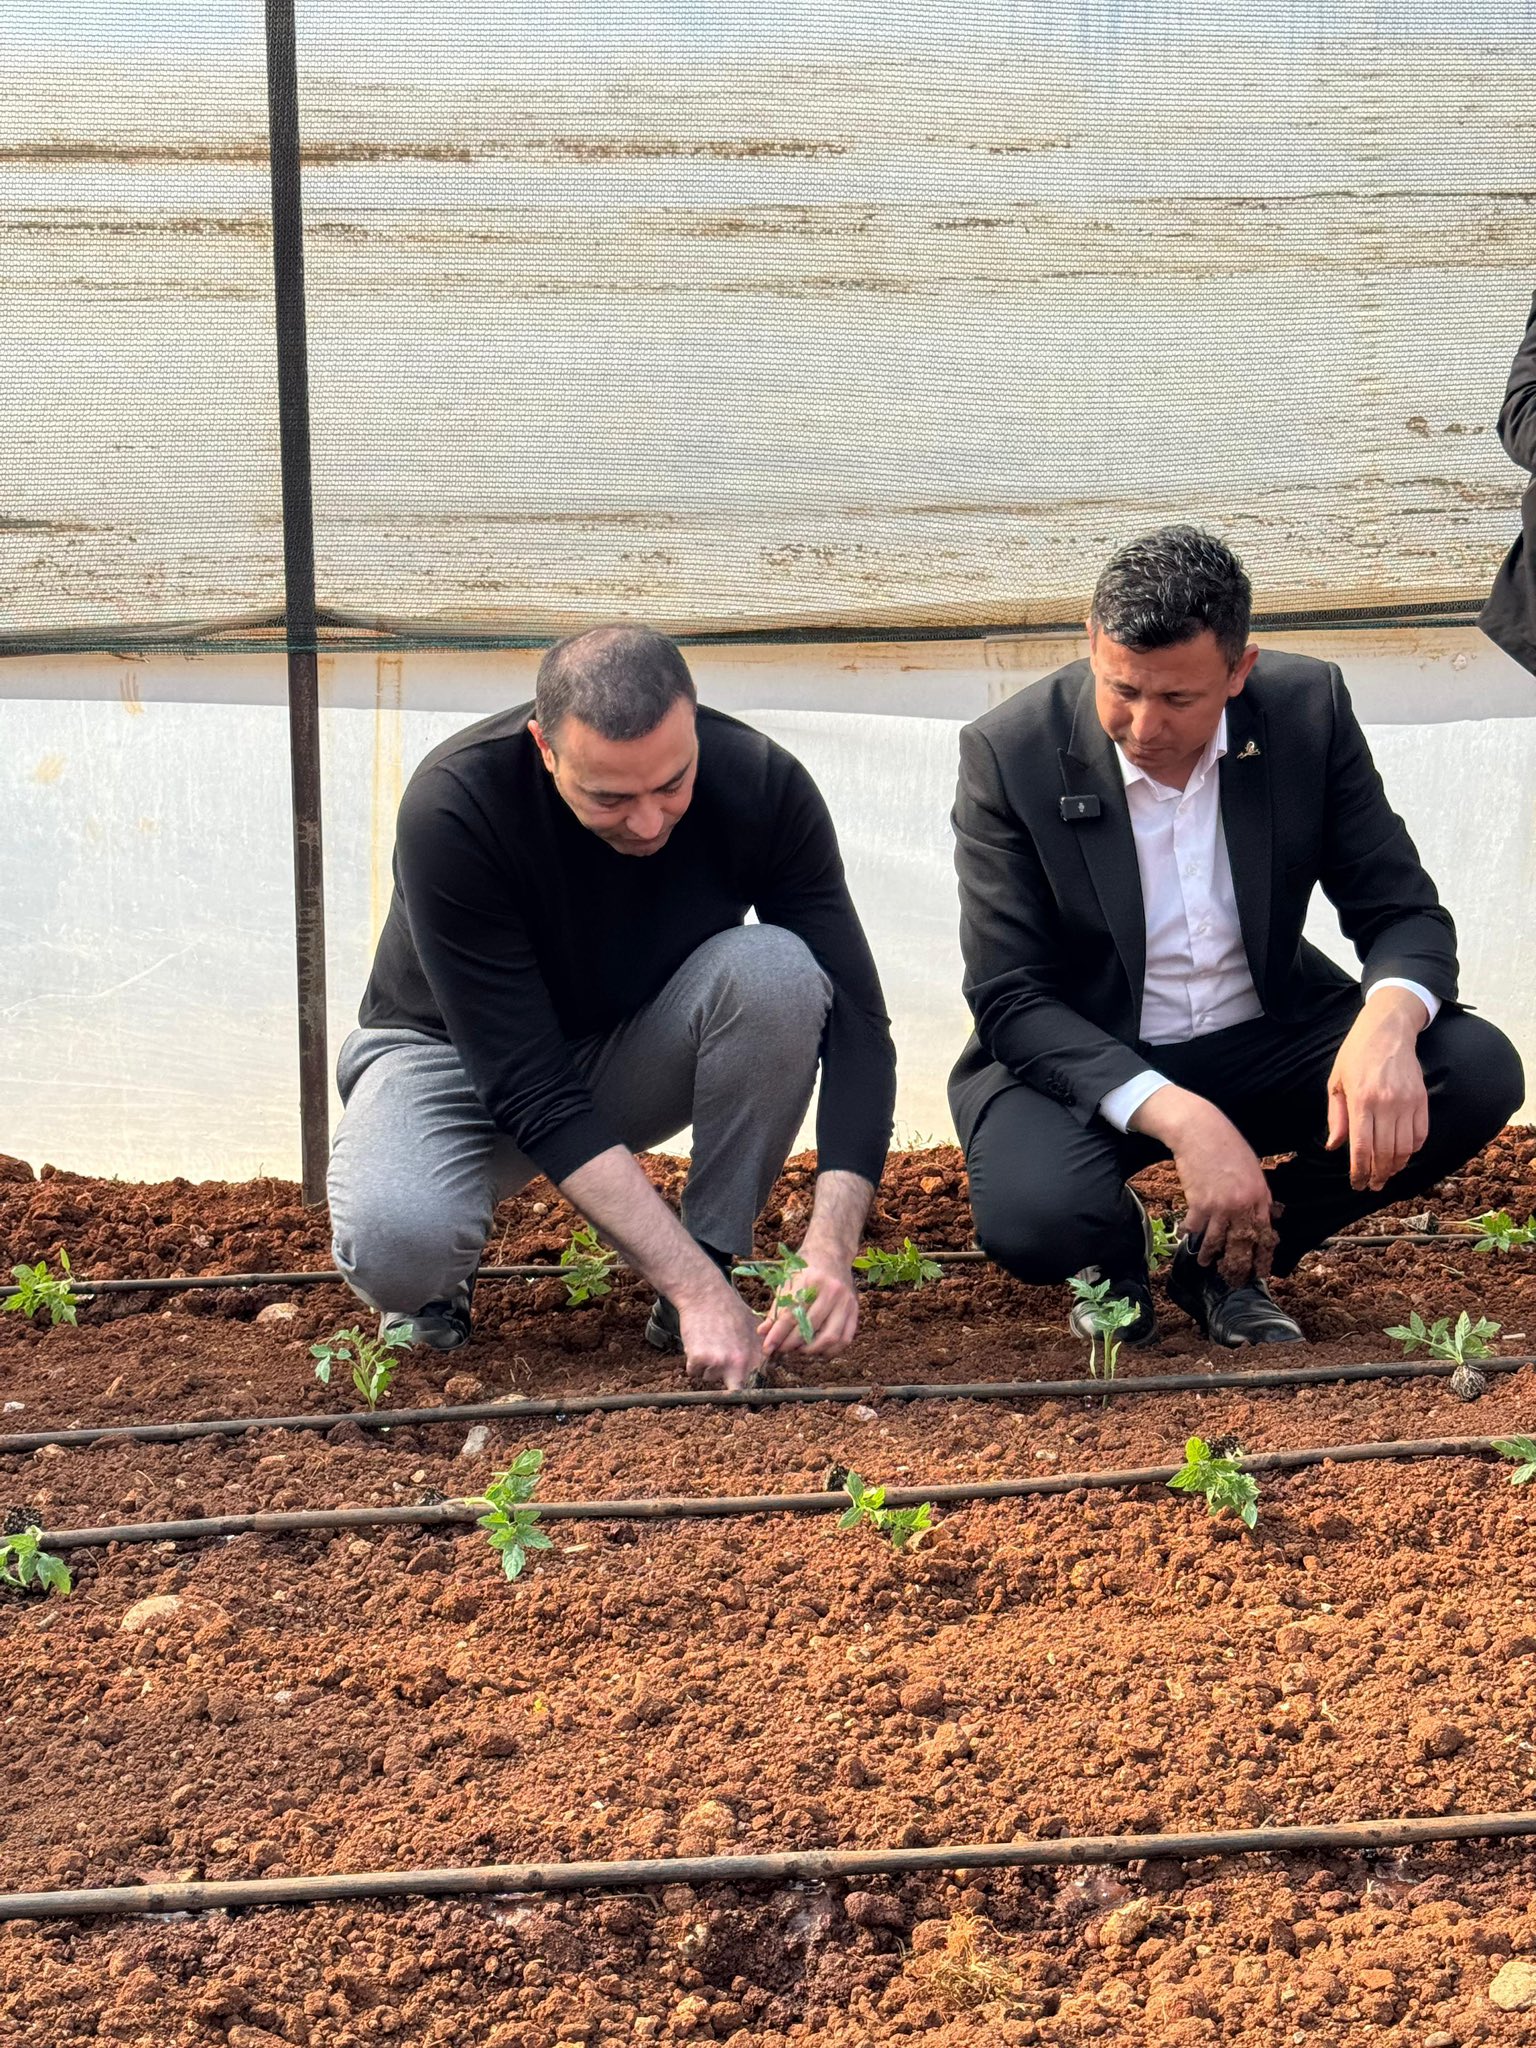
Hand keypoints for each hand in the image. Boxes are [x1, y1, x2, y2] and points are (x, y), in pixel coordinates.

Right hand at [676, 1277, 765, 1391]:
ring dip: (707, 1368)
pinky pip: (693, 1372)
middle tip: (722, 1365)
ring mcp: (718, 1362)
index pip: (755, 1386)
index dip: (748, 1387)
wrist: (706, 1294)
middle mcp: (739, 1363)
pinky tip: (698, 1343)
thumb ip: (766, 1348)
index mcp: (756, 1358)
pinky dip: (693, 1362)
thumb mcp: (757, 1327)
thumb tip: (776, 1363)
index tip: (743, 1387)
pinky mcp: (698, 1359)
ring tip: (709, 1344)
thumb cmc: (732, 1310)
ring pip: (709, 1378)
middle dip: (727, 1382)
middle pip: (734, 1392)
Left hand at [760, 1257, 859, 1360]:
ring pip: (830, 1336)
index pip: (791, 1315)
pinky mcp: (855, 1309)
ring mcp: (846, 1301)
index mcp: (811, 1281)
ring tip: (799, 1349)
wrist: (831, 1252)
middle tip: (781, 1349)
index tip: (767, 1348)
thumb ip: (776, 1308)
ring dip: (812, 1349)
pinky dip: (831, 1349)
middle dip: (791, 1344)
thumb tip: (763, 1333)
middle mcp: (831, 1291)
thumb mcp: (787, 1282)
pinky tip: (818, 1350)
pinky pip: (845, 1338)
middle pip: (809, 1327)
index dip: (777, 1335)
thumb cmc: (806, 1267)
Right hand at [1132, 1087, 1276, 1283]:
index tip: (1259, 1270)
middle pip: (1242, 1244)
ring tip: (1204, 1262)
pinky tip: (1184, 1237)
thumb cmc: (1227, 1145)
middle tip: (1233, 1277)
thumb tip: (1266, 1214)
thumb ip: (1259, 1194)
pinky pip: (1194, 1228)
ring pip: (1216, 1241)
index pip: (1264, 1234)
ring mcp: (1221, 1206)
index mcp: (1260, 1196)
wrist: (1201, 1130)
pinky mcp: (1200, 1204)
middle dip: (1237, 1264)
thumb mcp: (1253, 1169)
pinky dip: (1188, 1234)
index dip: (1261, 1256)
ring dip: (1208, 1254)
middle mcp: (1243, 1205)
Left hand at [1326, 987, 1430, 1190]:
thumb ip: (1336, 1118)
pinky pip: (1421, 1135)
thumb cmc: (1356, 1056)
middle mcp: (1386, 1104)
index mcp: (1361, 1101)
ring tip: (1387, 1174)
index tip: (1358, 1184)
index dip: (1360, 1171)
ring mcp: (1407, 1103)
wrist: (1387, 1031)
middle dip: (1378, 1174)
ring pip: (1405, 1148)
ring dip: (1396, 1166)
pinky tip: (1402, 1155)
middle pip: (1385, 1152)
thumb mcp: (1336, 1083)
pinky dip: (1413, 1150)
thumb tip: (1334, 1147)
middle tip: (1373, 1185)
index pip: (1361, 1147)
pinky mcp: (1422, 1100)